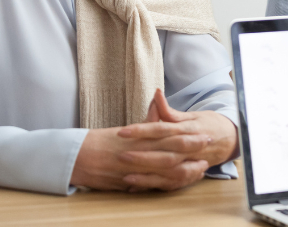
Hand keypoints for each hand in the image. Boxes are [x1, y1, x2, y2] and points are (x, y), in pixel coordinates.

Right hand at [70, 125, 210, 191]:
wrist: (76, 157)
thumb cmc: (101, 142)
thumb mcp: (127, 130)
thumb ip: (147, 120)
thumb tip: (158, 102)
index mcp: (139, 136)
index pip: (169, 134)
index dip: (189, 135)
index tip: (205, 132)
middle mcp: (139, 151)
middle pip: (171, 150)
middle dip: (193, 148)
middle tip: (210, 145)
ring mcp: (134, 167)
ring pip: (165, 169)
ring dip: (186, 168)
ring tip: (203, 166)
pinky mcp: (128, 182)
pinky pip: (153, 184)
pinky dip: (168, 184)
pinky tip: (181, 182)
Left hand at [116, 89, 238, 188]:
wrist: (231, 140)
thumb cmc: (209, 124)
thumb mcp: (192, 115)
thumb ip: (170, 110)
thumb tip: (156, 93)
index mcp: (188, 130)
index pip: (162, 129)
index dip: (143, 130)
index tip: (123, 131)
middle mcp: (189, 148)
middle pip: (164, 153)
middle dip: (142, 155)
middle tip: (121, 154)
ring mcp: (190, 163)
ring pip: (168, 171)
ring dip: (147, 174)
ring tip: (125, 174)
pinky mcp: (188, 175)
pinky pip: (170, 183)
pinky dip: (154, 185)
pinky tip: (136, 186)